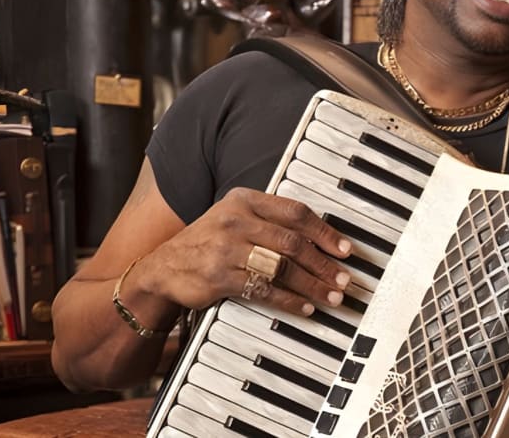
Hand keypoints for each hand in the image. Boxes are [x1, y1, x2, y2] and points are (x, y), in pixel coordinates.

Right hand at [143, 188, 351, 315]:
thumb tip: (323, 239)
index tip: (345, 249)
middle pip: (292, 242)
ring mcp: (226, 249)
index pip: (295, 212)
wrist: (162, 267)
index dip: (325, 231)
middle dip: (324, 263)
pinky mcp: (219, 277)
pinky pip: (263, 290)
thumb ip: (272, 222)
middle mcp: (235, 221)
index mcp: (244, 200)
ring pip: (281, 267)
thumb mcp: (235, 218)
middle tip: (343, 278)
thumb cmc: (209, 242)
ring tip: (330, 295)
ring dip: (312, 284)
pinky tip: (304, 307)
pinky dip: (288, 300)